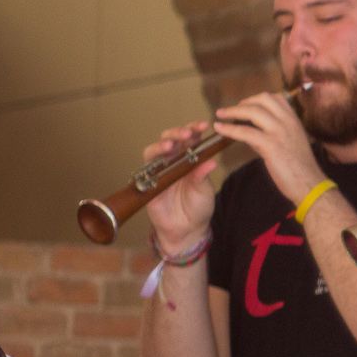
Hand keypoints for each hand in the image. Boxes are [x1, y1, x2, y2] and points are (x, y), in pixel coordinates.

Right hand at [140, 120, 220, 247]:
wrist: (188, 230)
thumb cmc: (199, 207)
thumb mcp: (205, 190)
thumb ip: (203, 176)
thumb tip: (211, 160)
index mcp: (189, 159)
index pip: (190, 139)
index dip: (194, 130)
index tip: (204, 126)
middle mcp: (173, 162)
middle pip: (170, 139)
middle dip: (177, 133)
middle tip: (188, 133)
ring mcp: (159, 171)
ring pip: (154, 151)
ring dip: (162, 145)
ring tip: (171, 144)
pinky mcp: (148, 182)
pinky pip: (146, 169)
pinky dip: (152, 163)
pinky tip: (161, 161)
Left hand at [213, 89, 323, 206]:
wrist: (310, 184)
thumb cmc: (301, 168)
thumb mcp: (291, 144)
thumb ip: (272, 135)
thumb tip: (251, 131)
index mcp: (294, 121)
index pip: (276, 98)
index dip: (257, 99)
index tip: (247, 105)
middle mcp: (288, 122)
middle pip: (263, 99)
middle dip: (244, 102)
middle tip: (232, 110)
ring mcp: (280, 132)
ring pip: (252, 111)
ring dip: (233, 111)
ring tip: (220, 114)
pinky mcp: (270, 145)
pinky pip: (245, 131)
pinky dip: (229, 128)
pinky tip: (219, 128)